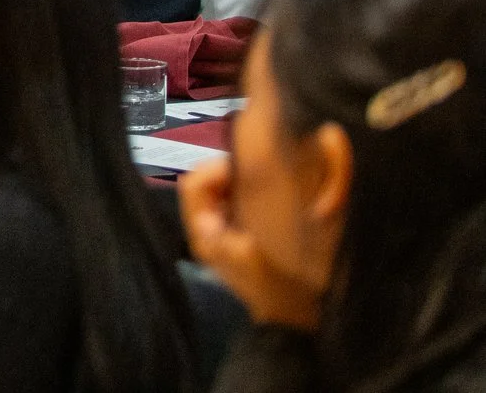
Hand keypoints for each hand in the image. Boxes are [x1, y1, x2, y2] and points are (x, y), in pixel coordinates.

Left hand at [178, 156, 323, 330]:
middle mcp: (205, 228)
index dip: (214, 171)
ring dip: (236, 180)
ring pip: (217, 188)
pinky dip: (244, 190)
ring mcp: (220, 229)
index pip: (192, 186)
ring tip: (262, 181)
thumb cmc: (278, 288)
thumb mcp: (254, 263)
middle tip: (257, 173)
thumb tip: (205, 216)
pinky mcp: (236, 230)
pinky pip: (232, 198)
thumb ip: (226, 239)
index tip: (244, 170)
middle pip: (202, 183)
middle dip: (225, 172)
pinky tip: (265, 195)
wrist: (293, 315)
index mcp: (204, 235)